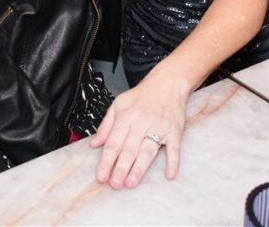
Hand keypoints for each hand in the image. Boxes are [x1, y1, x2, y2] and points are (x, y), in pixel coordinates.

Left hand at [88, 69, 190, 188]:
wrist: (168, 83)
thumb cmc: (143, 95)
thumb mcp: (118, 105)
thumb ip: (105, 126)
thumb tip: (94, 144)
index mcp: (126, 117)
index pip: (113, 142)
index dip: (106, 161)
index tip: (101, 176)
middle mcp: (141, 122)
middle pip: (129, 149)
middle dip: (121, 168)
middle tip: (115, 184)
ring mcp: (159, 127)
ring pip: (147, 150)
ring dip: (140, 167)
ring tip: (131, 182)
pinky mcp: (174, 131)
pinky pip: (174, 148)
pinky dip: (172, 162)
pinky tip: (169, 174)